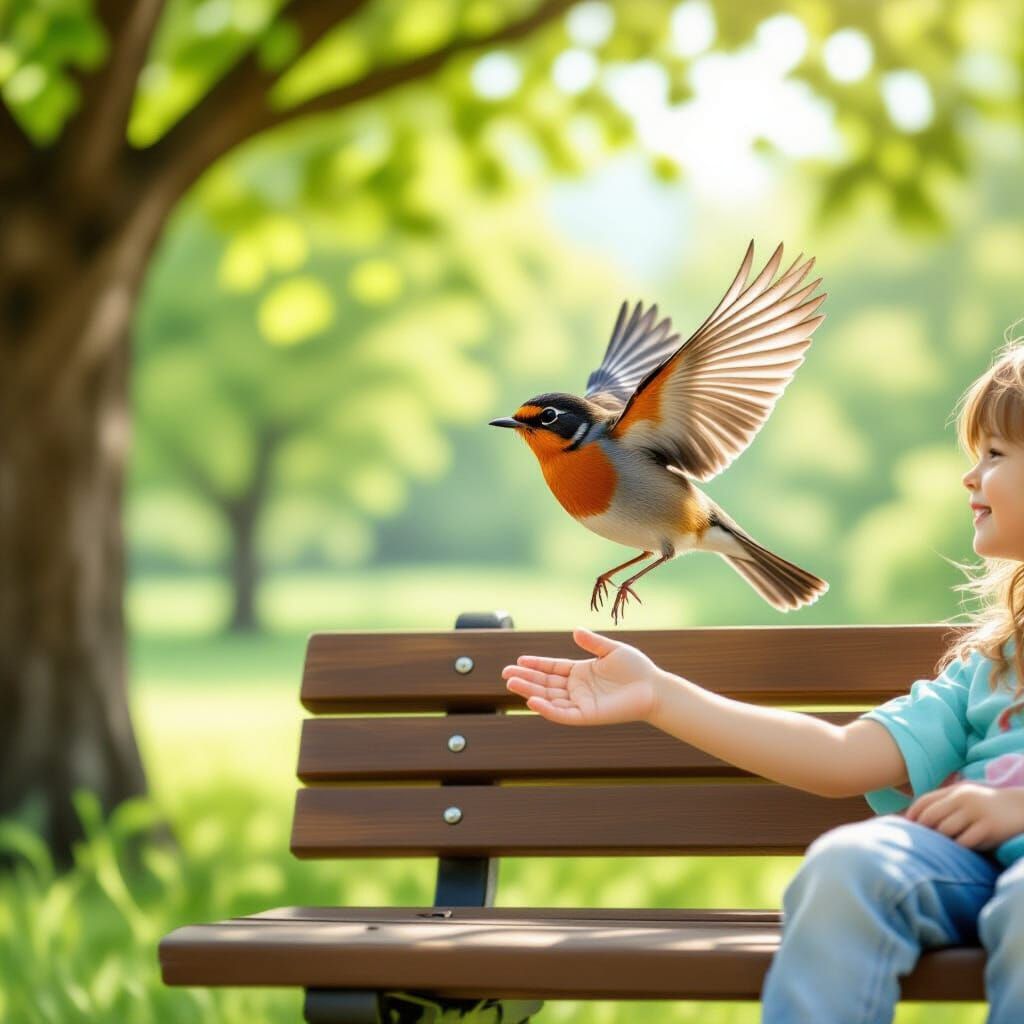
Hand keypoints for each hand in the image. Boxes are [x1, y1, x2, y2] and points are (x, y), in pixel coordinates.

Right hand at [502, 627, 663, 725]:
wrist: (654, 688)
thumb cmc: (636, 668)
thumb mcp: (611, 650)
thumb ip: (592, 642)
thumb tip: (575, 631)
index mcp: (580, 672)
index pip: (552, 668)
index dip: (536, 665)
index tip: (518, 660)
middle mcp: (577, 688)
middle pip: (545, 683)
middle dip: (526, 678)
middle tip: (506, 674)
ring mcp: (580, 703)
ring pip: (549, 698)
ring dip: (530, 691)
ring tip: (512, 683)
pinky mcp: (586, 716)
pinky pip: (562, 713)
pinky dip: (547, 708)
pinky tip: (532, 700)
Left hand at [904, 782, 1023, 849]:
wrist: (1022, 807)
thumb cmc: (988, 806)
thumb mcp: (966, 797)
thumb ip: (944, 803)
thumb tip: (914, 816)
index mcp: (955, 791)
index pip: (924, 801)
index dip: (912, 815)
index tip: (907, 827)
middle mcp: (963, 799)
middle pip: (931, 816)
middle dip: (924, 831)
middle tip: (922, 842)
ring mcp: (976, 813)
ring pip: (946, 830)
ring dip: (942, 841)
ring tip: (943, 847)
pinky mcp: (989, 828)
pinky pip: (965, 841)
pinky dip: (960, 847)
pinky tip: (963, 850)